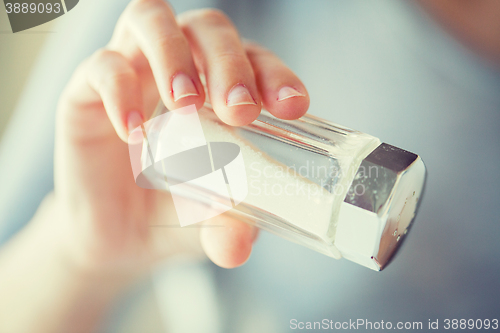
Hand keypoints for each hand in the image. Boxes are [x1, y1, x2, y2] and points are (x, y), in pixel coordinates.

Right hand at [54, 0, 309, 273]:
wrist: (117, 236)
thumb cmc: (175, 214)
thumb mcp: (209, 225)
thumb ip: (226, 229)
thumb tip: (239, 245)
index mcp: (222, 90)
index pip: (254, 59)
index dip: (275, 73)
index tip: (291, 106)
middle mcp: (181, 70)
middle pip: (207, 28)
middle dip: (228, 63)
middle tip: (239, 111)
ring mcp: (134, 73)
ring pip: (152, 20)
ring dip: (174, 56)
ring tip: (185, 106)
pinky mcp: (87, 92)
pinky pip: (102, 67)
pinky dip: (120, 91)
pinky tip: (135, 133)